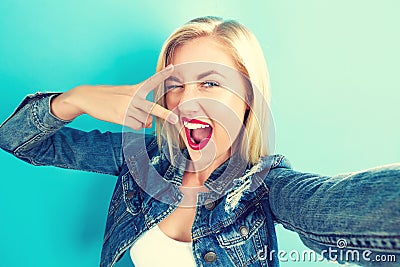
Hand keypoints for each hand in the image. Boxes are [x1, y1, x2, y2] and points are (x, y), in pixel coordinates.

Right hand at [51, 65, 177, 129]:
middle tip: (176, 120)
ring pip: (144, 121)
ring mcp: (127, 107)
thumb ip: (140, 108)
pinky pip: (136, 126)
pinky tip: (123, 119)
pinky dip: (133, 125)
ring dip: (140, 121)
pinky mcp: (120, 117)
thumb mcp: (125, 96)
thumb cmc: (109, 97)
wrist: (87, 97)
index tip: (173, 67)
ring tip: (128, 114)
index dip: (163, 74)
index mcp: (135, 89)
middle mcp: (133, 97)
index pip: (152, 81)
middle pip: (153, 109)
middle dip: (165, 115)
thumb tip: (149, 123)